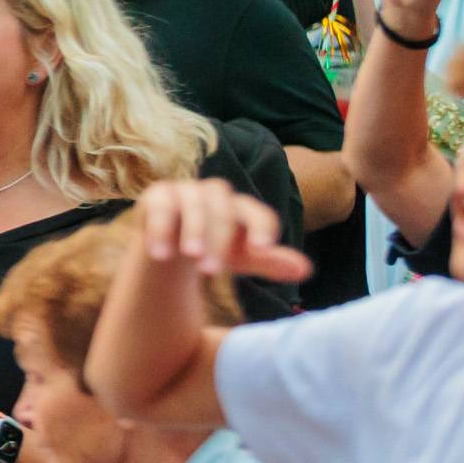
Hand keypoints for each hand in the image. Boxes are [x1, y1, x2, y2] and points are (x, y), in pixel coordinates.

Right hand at [133, 179, 311, 280]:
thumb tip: (306, 270)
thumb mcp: (243, 257)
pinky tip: (160, 254)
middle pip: (222, 210)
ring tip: (189, 257)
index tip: (261, 249)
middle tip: (212, 271)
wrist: (173, 241)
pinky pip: (160, 208)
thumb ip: (269, 261)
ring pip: (193, 205)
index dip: (261, 227)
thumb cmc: (216, 248)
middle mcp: (215, 194)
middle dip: (218, 238)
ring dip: (192, 231)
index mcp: (241, 208)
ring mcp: (185, 191)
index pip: (257, 213)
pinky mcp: (158, 195)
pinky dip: (160, 229)